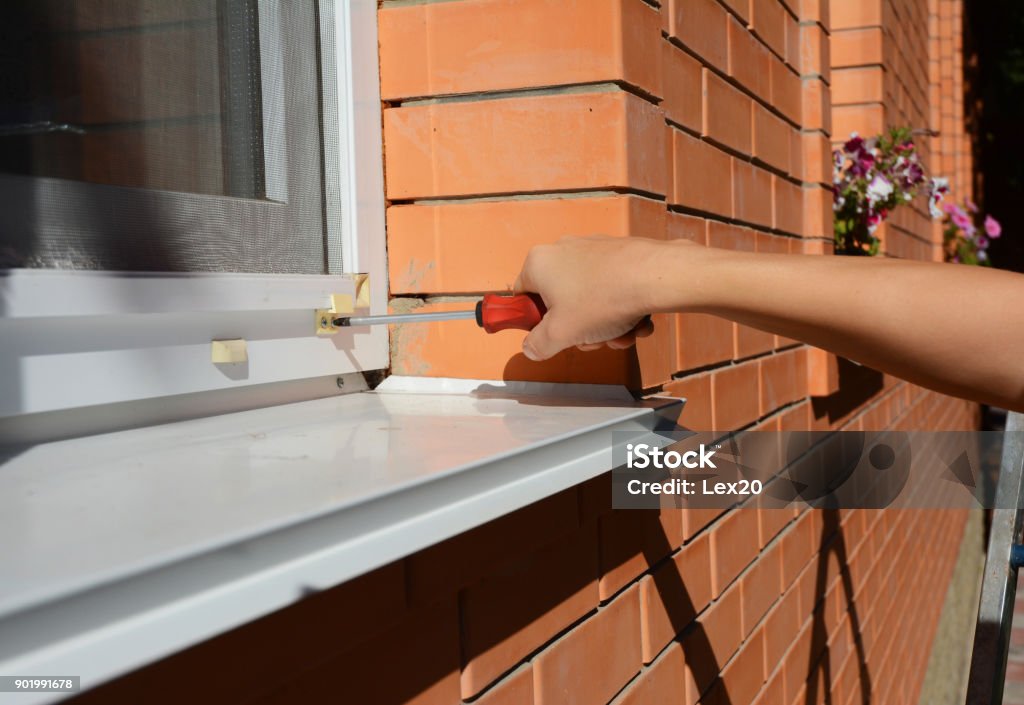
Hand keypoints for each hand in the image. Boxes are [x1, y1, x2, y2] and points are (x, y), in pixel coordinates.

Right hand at [513, 236, 687, 360]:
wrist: (656, 277)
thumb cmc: (603, 299)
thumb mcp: (560, 334)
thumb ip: (538, 344)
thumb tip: (531, 348)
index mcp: (539, 263)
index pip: (522, 297)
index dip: (534, 322)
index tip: (549, 336)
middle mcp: (563, 250)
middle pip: (560, 302)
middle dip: (578, 329)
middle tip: (592, 340)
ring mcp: (592, 250)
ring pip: (589, 299)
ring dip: (604, 325)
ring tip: (621, 334)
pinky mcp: (617, 254)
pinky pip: (610, 288)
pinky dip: (621, 309)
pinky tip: (636, 322)